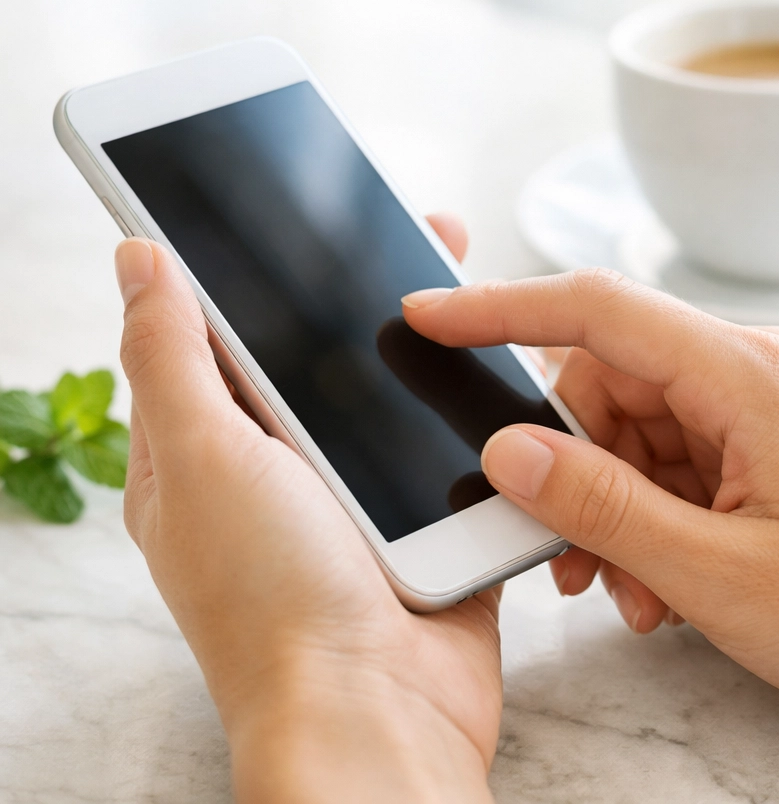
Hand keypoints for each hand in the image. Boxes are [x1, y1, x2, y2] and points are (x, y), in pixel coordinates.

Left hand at [116, 213, 497, 803]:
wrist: (381, 712)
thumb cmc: (274, 599)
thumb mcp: (204, 458)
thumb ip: (173, 355)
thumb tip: (135, 257)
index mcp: (204, 451)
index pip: (215, 335)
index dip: (248, 271)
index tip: (293, 215)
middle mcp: (273, 469)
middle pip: (308, 354)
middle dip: (350, 291)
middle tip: (402, 229)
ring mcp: (348, 493)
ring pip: (380, 389)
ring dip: (414, 338)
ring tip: (459, 273)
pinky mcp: (416, 513)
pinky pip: (437, 438)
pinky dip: (458, 399)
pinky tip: (493, 356)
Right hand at [402, 268, 778, 763]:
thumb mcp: (718, 572)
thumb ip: (601, 503)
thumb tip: (508, 450)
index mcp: (743, 375)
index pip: (594, 308)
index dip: (499, 305)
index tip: (429, 312)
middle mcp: (752, 372)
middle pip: (609, 381)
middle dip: (571, 463)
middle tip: (569, 552)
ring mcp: (764, 408)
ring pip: (639, 428)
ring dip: (614, 504)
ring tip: (634, 588)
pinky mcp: (771, 445)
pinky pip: (679, 457)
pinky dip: (654, 513)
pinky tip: (668, 582)